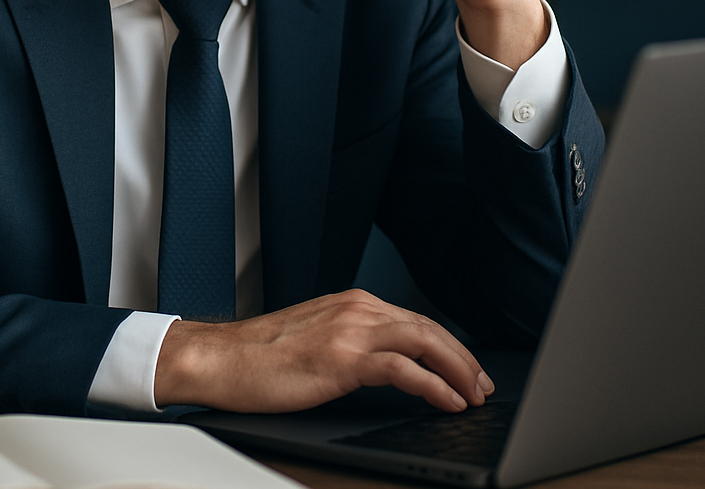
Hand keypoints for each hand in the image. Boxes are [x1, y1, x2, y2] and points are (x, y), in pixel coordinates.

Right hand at [153, 289, 493, 412]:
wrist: (222, 359)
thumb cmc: (260, 356)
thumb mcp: (317, 339)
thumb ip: (352, 343)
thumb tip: (387, 367)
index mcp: (352, 303)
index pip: (414, 320)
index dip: (447, 345)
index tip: (466, 369)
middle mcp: (356, 309)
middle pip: (427, 327)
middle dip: (462, 357)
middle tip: (482, 384)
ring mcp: (350, 330)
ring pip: (423, 341)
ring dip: (457, 369)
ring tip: (474, 395)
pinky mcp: (342, 358)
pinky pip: (403, 369)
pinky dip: (433, 384)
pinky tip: (447, 400)